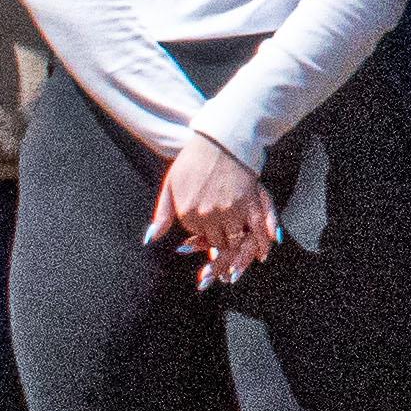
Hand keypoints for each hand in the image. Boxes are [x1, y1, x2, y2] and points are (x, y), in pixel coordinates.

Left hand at [148, 128, 276, 286]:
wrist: (218, 139)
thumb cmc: (192, 161)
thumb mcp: (169, 186)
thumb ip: (160, 215)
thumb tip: (149, 240)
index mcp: (188, 212)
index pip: (197, 238)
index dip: (202, 242)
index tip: (206, 246)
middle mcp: (209, 215)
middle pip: (217, 244)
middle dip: (220, 255)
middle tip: (219, 271)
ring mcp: (232, 210)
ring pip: (236, 242)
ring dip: (238, 256)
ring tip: (236, 270)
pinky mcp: (251, 202)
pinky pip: (258, 230)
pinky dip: (261, 244)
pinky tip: (261, 256)